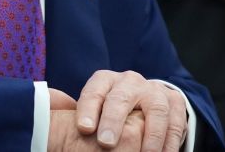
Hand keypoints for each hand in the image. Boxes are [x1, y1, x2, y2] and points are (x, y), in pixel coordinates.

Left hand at [60, 70, 185, 151]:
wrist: (143, 101)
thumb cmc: (108, 112)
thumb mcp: (92, 109)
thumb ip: (75, 116)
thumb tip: (48, 112)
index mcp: (105, 81)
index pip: (95, 90)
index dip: (88, 108)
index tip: (83, 128)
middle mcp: (129, 81)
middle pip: (122, 96)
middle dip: (114, 120)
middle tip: (106, 143)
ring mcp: (154, 90)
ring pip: (154, 108)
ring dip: (150, 134)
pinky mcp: (174, 102)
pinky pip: (176, 121)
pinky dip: (171, 141)